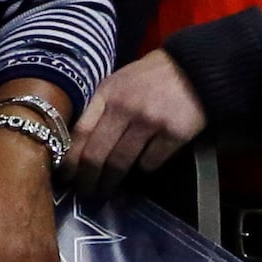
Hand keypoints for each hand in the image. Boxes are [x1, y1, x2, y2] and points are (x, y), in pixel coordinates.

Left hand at [76, 50, 206, 184]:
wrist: (194, 69)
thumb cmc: (150, 78)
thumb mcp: (118, 83)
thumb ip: (100, 107)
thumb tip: (79, 144)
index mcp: (106, 93)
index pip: (79, 132)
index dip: (69, 159)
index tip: (66, 176)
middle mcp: (124, 108)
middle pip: (96, 154)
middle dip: (87, 179)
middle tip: (86, 192)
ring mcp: (149, 122)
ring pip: (120, 163)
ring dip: (110, 182)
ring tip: (106, 190)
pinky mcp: (173, 134)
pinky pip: (149, 163)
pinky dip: (142, 169)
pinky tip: (140, 168)